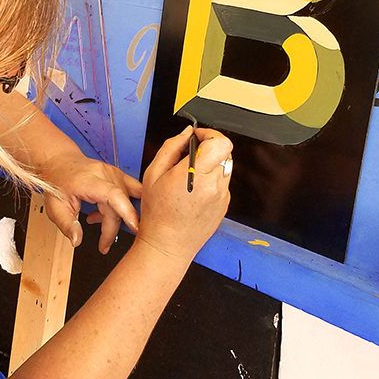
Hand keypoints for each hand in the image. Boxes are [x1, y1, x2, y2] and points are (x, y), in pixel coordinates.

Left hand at [42, 153, 141, 253]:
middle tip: (103, 244)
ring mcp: (114, 173)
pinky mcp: (119, 175)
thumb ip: (67, 225)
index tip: (134, 229)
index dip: (127, 213)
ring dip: (116, 217)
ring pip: (127, 201)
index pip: (114, 196)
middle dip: (113, 228)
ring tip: (97, 220)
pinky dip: (131, 205)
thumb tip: (77, 240)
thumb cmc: (58, 182)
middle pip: (120, 204)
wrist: (60, 162)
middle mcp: (105, 174)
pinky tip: (118, 213)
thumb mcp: (54, 207)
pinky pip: (134, 191)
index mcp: (89, 180)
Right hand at [136, 126, 231, 261]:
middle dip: (208, 149)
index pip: (220, 142)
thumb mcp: (153, 174)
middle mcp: (214, 185)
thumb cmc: (157, 214)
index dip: (209, 134)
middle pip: (223, 152)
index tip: (197, 137)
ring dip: (211, 164)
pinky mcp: (225, 204)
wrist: (168, 245)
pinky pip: (223, 182)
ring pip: (224, 166)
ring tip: (191, 177)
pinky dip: (212, 180)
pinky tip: (194, 192)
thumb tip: (186, 133)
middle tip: (190, 157)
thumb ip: (171, 147)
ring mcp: (222, 196)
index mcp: (196, 175)